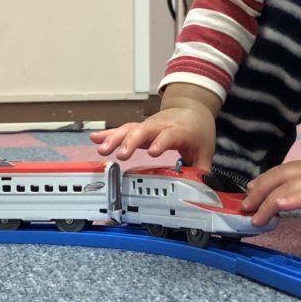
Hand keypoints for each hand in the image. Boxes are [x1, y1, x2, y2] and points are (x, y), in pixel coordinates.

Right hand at [90, 84, 219, 167]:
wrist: (192, 111)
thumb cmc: (196, 132)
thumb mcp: (205, 151)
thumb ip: (201, 171)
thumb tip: (201, 190)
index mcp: (180, 131)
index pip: (170, 135)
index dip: (161, 142)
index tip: (152, 152)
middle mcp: (162, 126)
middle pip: (145, 130)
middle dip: (131, 141)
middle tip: (121, 154)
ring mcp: (149, 126)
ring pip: (131, 129)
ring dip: (116, 138)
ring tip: (103, 150)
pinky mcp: (139, 128)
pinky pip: (123, 130)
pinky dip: (109, 134)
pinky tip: (95, 139)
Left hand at [241, 151, 300, 238]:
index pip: (283, 174)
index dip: (265, 185)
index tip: (251, 197)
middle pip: (278, 176)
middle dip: (258, 191)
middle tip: (244, 207)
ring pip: (286, 184)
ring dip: (267, 198)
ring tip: (253, 214)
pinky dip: (288, 198)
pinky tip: (276, 206)